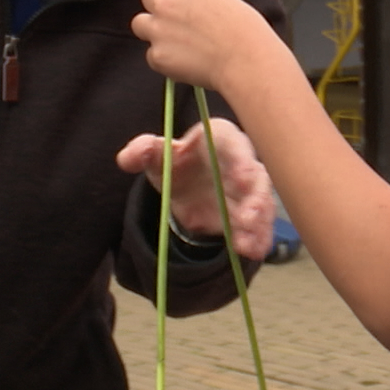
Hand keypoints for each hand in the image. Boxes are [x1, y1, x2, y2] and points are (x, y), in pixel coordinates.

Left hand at [117, 118, 274, 262]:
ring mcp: (249, 191)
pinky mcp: (248, 215)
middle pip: (256, 178)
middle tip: (249, 217)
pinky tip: (252, 251)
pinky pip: (258, 226)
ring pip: (260, 205)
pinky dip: (257, 238)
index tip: (242, 179)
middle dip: (255, 198)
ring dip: (258, 224)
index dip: (241, 161)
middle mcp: (242, 162)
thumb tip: (129, 157)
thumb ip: (142, 152)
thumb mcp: (156, 154)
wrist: (186, 185)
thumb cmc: (176, 161)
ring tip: (247, 245)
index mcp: (221, 138)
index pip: (234, 144)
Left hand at [132, 0, 282, 91]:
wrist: (245, 59)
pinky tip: (186, 62)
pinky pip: (151, 55)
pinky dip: (164, 60)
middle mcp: (164, 3)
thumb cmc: (243, 29)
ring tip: (179, 42)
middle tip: (180, 22)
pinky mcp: (157, 56)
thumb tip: (187, 3)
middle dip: (159, 8)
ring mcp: (157, 30)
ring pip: (140, 24)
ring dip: (154, 31)